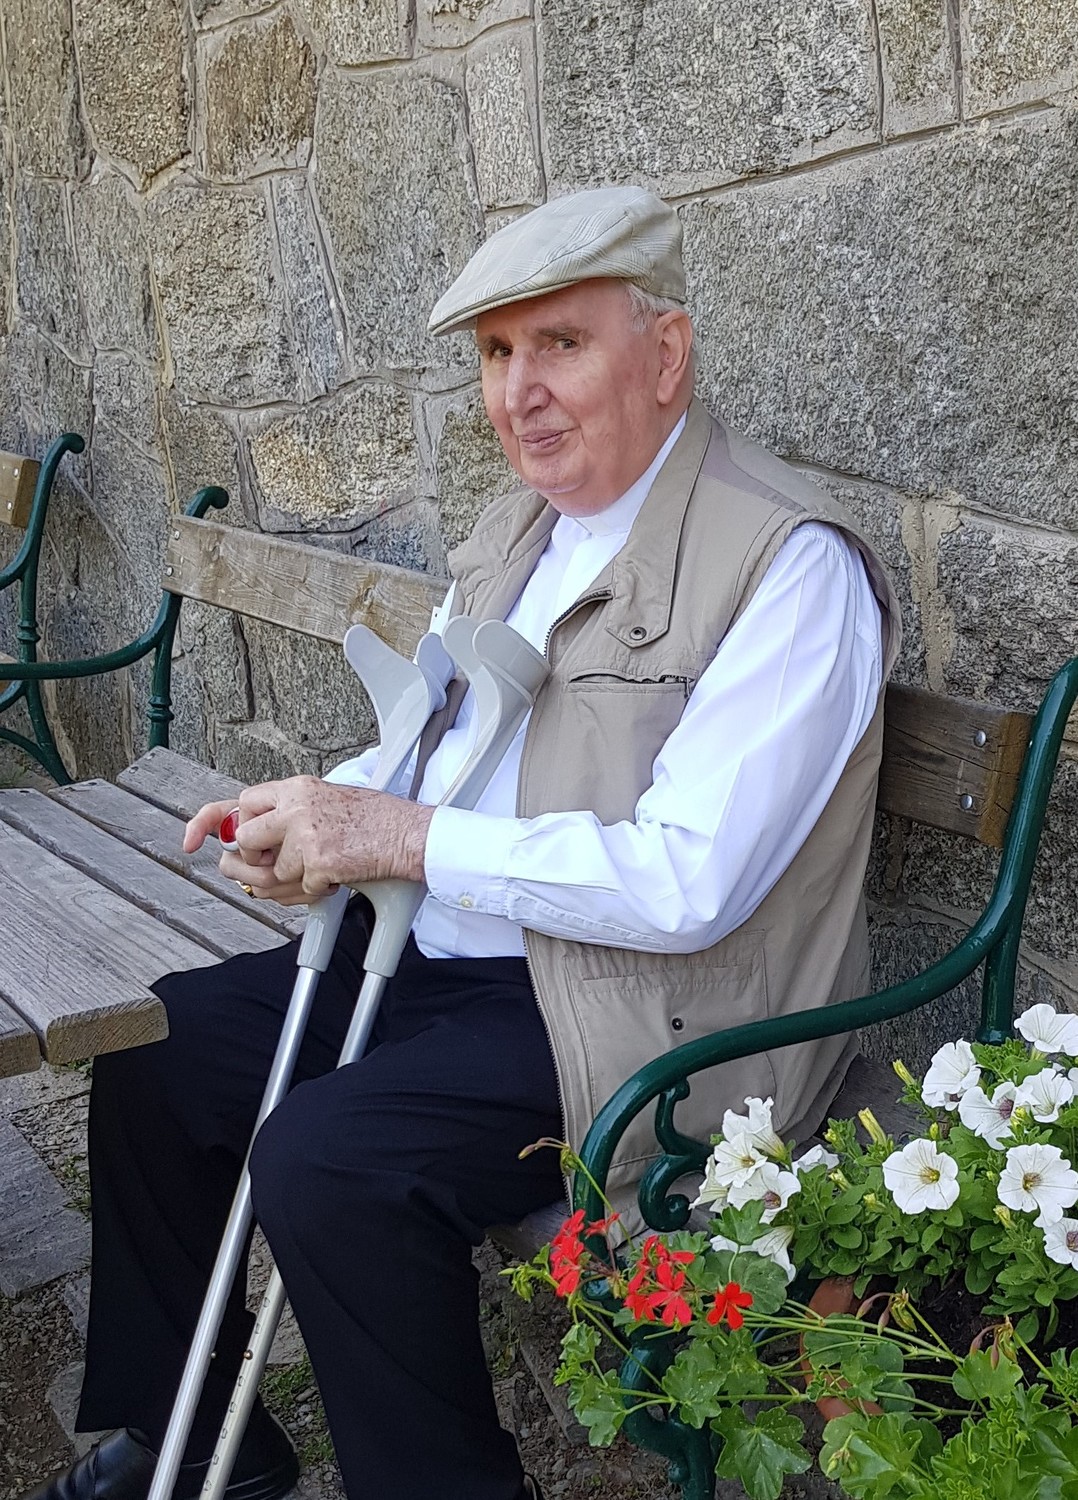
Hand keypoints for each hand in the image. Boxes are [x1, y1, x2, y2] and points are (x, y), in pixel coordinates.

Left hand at [185, 778, 434, 902]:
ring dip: (290, 881)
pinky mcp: (318, 860)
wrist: (410, 834)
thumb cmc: (377, 821)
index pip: (238, 803)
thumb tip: (246, 840)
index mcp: (296, 788)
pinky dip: (317, 891)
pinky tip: (336, 876)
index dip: (208, 822)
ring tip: (316, 871)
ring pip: (270, 870)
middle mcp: (296, 806)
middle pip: (245, 839)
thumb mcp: (325, 803)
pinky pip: (299, 888)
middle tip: (276, 865)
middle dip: (254, 860)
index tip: (191, 839)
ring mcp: (305, 833)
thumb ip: (285, 816)